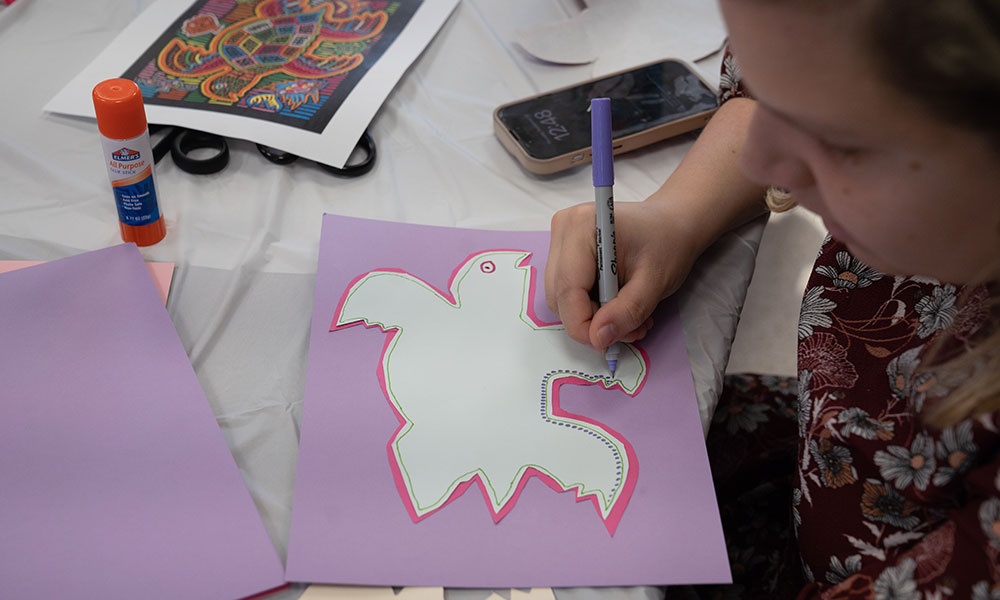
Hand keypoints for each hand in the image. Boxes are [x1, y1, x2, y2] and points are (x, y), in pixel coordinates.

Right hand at [545, 198, 700, 351]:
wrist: (670, 225)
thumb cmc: (666, 244)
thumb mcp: (655, 282)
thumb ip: (627, 311)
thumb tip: (598, 337)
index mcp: (582, 227)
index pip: (567, 289)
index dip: (583, 325)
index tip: (607, 343)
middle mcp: (564, 229)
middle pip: (560, 296)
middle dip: (591, 322)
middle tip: (629, 329)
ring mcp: (560, 239)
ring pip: (560, 298)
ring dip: (592, 317)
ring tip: (629, 317)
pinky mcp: (563, 251)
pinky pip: (565, 292)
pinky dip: (589, 307)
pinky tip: (616, 303)